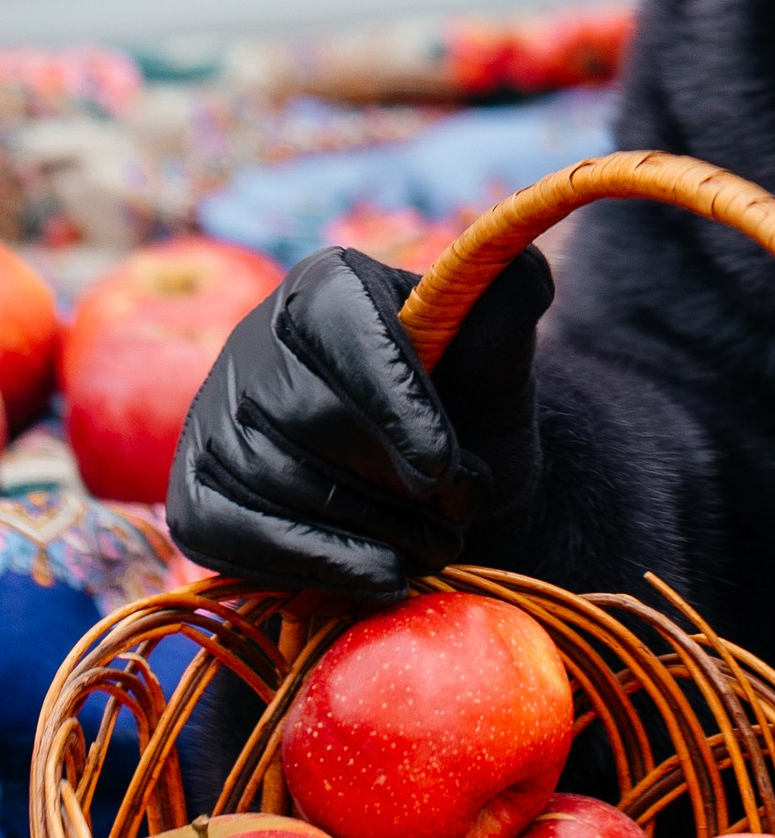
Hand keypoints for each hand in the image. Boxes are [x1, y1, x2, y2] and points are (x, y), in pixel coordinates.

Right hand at [166, 245, 550, 602]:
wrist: (433, 483)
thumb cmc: (467, 402)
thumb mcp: (498, 347)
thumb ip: (510, 295)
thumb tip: (517, 261)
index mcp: (326, 285)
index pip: (344, 325)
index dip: (393, 400)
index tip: (442, 468)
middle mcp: (252, 341)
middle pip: (308, 415)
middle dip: (392, 480)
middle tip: (459, 515)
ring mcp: (212, 419)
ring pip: (272, 480)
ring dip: (366, 530)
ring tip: (438, 547)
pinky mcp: (194, 493)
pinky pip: (227, 535)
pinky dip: (310, 565)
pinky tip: (377, 577)